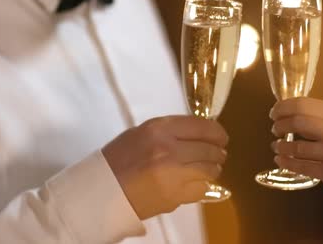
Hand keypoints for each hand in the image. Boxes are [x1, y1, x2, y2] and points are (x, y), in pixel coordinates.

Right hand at [102, 115, 227, 219]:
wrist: (102, 190)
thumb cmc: (119, 158)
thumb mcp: (142, 132)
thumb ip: (171, 130)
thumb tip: (198, 132)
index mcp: (159, 129)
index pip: (201, 126)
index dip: (217, 132)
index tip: (220, 136)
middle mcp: (170, 149)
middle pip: (209, 148)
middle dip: (217, 151)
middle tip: (218, 153)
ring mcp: (174, 175)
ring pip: (210, 169)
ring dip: (213, 168)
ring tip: (209, 168)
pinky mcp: (175, 196)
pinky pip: (201, 189)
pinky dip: (202, 185)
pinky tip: (195, 182)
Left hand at [270, 97, 322, 215]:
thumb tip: (298, 113)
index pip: (305, 104)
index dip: (284, 107)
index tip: (275, 111)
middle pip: (297, 121)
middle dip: (279, 124)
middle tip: (274, 127)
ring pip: (295, 146)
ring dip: (281, 145)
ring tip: (277, 145)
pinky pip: (300, 166)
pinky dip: (286, 162)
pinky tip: (281, 160)